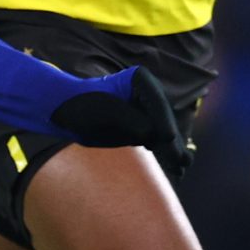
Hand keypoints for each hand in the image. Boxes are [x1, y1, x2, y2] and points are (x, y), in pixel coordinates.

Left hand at [50, 67, 185, 167]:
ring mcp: (148, 113)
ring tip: (183, 167)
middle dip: (172, 141)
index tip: (168, 138)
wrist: (66, 112)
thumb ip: (129, 121)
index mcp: (141, 80)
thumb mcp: (104, 111)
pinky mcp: (143, 129)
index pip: (157, 103)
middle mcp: (149, 95)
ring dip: (174, 151)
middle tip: (180, 160)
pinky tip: (177, 169)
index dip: (164, 122)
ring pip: (165, 133)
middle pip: (165, 121)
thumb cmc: (82, 104)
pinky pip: (158, 142)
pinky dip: (165, 155)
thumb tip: (150, 135)